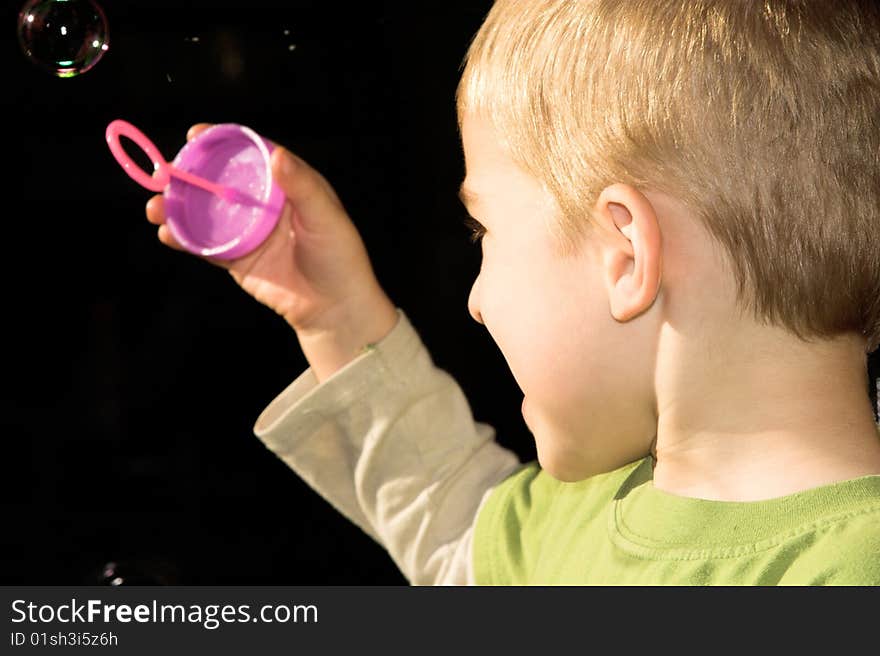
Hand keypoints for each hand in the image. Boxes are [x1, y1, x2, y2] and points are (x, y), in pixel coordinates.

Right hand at [146, 124, 398, 379]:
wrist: (334, 309)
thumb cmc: (338, 258)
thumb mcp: (326, 218)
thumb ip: (302, 187)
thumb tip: (277, 155)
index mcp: (287, 186)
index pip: (251, 156)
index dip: (222, 143)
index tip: (196, 135)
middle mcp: (263, 205)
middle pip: (220, 182)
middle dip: (189, 175)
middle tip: (165, 172)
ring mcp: (247, 232)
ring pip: (206, 213)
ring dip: (178, 208)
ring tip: (156, 207)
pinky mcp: (237, 259)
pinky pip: (205, 246)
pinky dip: (184, 239)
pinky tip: (167, 234)